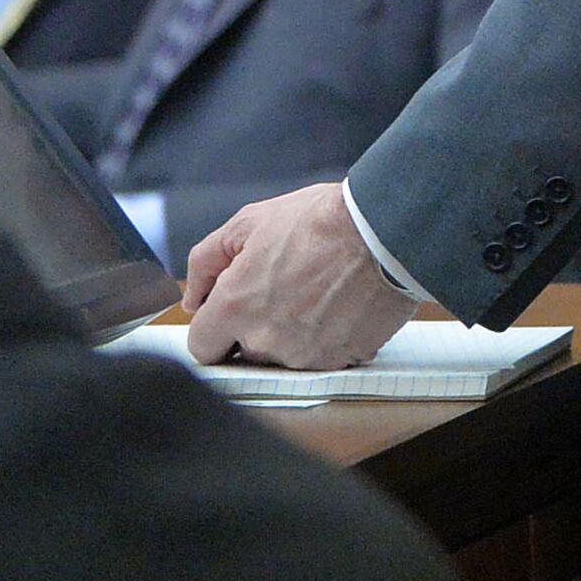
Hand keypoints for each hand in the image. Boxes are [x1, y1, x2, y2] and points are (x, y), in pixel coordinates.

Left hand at [183, 182, 414, 369]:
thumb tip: (193, 299)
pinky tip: (340, 305)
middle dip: (255, 329)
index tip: (229, 315)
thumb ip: (206, 262)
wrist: (387, 229)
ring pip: (285, 358)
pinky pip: (323, 358)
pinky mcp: (341, 359)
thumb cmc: (322, 220)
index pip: (201, 348)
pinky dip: (328, 338)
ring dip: (293, 335)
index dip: (212, 329)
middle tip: (282, 293)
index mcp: (235, 307)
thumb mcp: (251, 221)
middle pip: (245, 354)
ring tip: (317, 294)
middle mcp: (266, 339)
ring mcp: (305, 354)